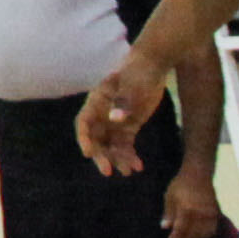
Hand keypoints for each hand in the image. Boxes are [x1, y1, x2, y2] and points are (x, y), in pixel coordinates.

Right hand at [86, 51, 173, 176]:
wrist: (153, 66)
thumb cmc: (139, 71)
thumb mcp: (132, 85)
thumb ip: (123, 102)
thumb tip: (114, 119)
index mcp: (97, 101)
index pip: (85, 122)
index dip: (84, 138)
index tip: (88, 153)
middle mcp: (103, 113)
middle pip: (97, 138)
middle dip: (101, 155)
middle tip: (109, 171)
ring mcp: (116, 120)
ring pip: (111, 144)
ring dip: (117, 158)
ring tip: (129, 171)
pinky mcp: (130, 124)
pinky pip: (126, 144)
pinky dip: (130, 155)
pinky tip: (138, 166)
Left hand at [171, 155, 230, 237]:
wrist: (198, 175)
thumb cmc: (180, 184)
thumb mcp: (169, 196)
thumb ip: (168, 213)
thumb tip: (165, 227)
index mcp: (187, 209)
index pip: (182, 228)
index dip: (176, 237)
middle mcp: (201, 214)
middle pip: (194, 233)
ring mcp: (210, 214)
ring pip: (204, 233)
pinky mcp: (216, 214)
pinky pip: (212, 229)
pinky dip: (205, 235)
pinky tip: (197, 235)